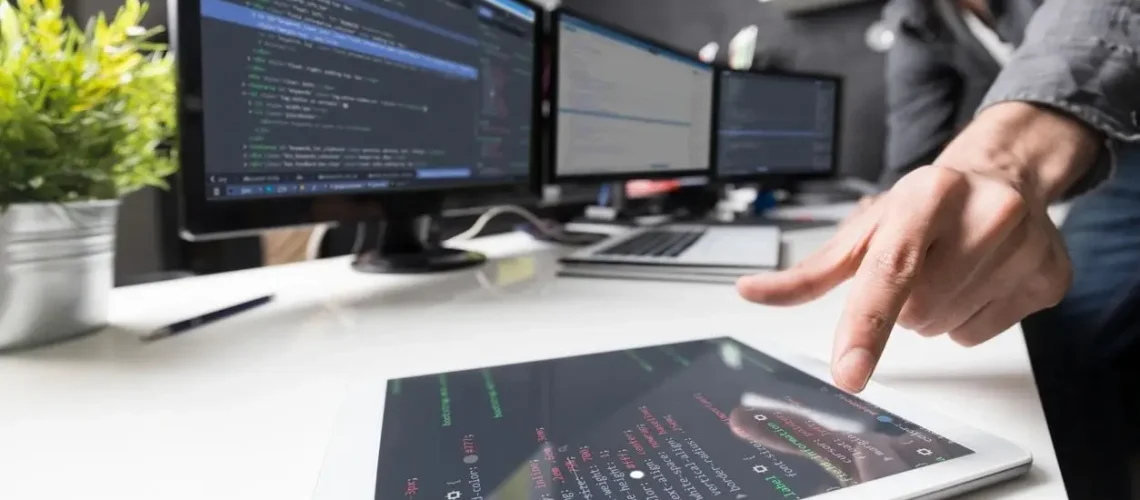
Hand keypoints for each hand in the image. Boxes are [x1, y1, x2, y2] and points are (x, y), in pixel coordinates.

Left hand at [736, 103, 1098, 391]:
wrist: (1005, 175)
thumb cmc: (926, 205)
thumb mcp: (865, 229)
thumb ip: (809, 272)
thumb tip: (750, 291)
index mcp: (927, 194)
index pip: (890, 272)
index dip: (865, 325)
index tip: (849, 371)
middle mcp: (983, 214)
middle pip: (915, 313)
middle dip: (903, 305)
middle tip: (918, 268)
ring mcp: (1024, 246)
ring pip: (946, 330)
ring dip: (933, 314)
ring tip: (947, 270)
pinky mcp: (1050, 278)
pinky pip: (980, 335)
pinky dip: (968, 319)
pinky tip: (977, 280)